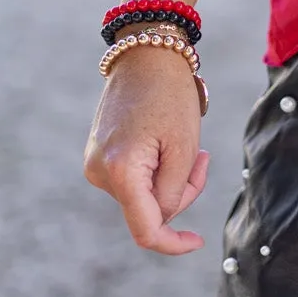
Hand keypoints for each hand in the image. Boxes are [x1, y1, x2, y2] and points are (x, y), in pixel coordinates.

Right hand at [84, 51, 209, 255]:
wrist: (146, 53)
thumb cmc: (170, 95)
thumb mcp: (184, 147)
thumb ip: (173, 193)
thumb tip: (161, 220)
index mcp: (120, 172)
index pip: (146, 230)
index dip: (173, 243)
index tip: (197, 242)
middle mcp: (99, 173)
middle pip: (148, 211)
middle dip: (181, 192)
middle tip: (203, 158)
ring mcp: (94, 165)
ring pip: (141, 196)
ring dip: (169, 179)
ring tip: (184, 143)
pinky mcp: (98, 156)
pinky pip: (132, 180)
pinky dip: (155, 170)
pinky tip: (165, 143)